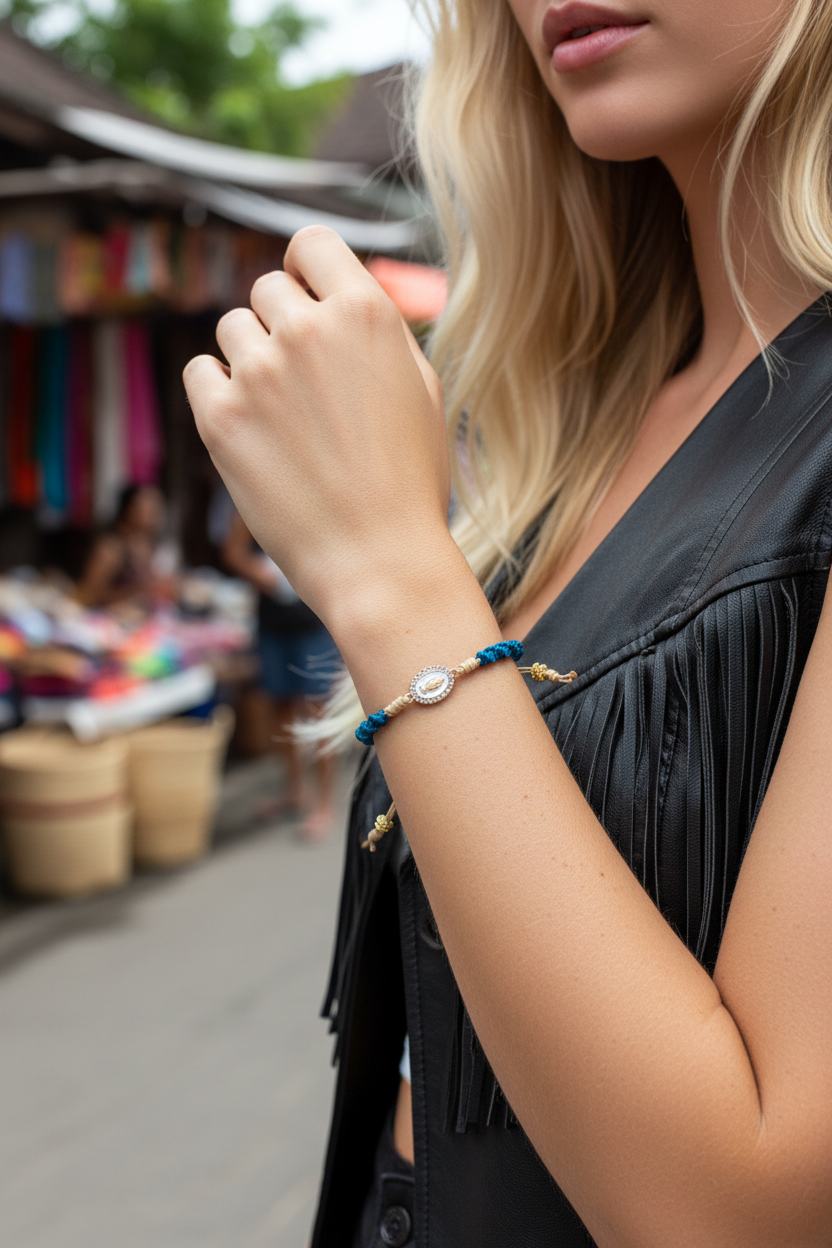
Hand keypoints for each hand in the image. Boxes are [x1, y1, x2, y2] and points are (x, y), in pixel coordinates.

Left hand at [183, 227, 451, 630]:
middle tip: (305, 383)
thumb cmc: (409, 479)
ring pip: (232, 329)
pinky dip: (219, 391)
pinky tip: (252, 426)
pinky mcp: (219, 417)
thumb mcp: (421, 386)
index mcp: (365, 313)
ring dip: (252, 359)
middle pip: (268, 288)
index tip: (309, 300)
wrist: (379, 560)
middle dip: (282, 324)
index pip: (311, 244)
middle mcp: (307, 330)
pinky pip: (199, 371)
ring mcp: (258, 372)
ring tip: (284, 414)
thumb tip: (338, 293)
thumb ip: (377, 328)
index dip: (308, 271)